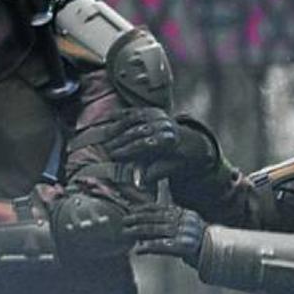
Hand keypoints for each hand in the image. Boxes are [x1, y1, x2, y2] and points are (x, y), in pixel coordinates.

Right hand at [98, 108, 213, 184]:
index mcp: (170, 140)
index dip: (127, 150)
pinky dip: (121, 113)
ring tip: (104, 136)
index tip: (113, 156)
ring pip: (134, 119)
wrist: (190, 143)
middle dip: (119, 140)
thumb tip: (136, 182)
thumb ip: (152, 173)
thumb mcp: (168, 169)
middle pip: (137, 131)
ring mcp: (160, 116)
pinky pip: (135, 111)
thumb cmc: (176, 160)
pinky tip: (108, 117)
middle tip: (105, 148)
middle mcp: (166, 125)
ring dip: (117, 126)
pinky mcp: (154, 111)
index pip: (144, 144)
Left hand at [123, 204, 205, 266]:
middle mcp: (184, 221)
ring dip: (138, 231)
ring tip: (126, 232)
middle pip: (156, 217)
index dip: (144, 208)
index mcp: (184, 213)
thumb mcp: (187, 225)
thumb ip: (171, 219)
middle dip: (137, 218)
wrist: (215, 255)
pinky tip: (138, 250)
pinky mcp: (183, 247)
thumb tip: (149, 216)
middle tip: (124, 220)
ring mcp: (184, 233)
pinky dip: (148, 247)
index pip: (161, 207)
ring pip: (156, 230)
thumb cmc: (196, 242)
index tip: (131, 210)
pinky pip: (161, 246)